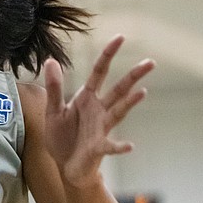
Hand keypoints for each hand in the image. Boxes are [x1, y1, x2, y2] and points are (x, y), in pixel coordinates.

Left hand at [43, 35, 154, 187]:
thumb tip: (51, 60)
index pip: (100, 72)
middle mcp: (99, 110)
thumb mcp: (52, 110)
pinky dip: (120, 146)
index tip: (120, 37)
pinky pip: (111, 146)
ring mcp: (102, 128)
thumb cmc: (62, 136)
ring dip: (130, 102)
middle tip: (151, 62)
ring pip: (119, 111)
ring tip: (142, 92)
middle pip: (119, 89)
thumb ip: (54, 88)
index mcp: (87, 98)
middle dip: (134, 76)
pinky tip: (130, 146)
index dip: (108, 55)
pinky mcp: (99, 147)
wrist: (65, 165)